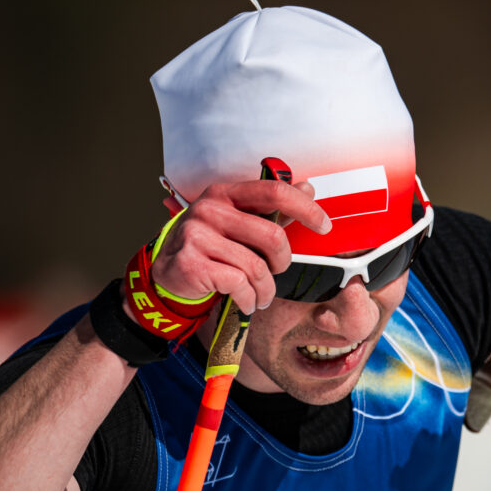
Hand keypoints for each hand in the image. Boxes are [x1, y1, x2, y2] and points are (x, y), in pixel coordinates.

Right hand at [150, 180, 330, 313]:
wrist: (166, 276)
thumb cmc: (210, 248)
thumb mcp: (238, 223)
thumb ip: (272, 210)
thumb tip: (308, 188)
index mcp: (225, 193)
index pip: (274, 191)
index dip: (305, 208)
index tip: (323, 225)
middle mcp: (209, 209)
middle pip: (271, 236)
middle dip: (283, 261)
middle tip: (277, 272)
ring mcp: (197, 235)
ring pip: (256, 266)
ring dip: (265, 289)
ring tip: (261, 296)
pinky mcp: (191, 263)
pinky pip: (238, 284)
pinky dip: (249, 299)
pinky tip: (246, 302)